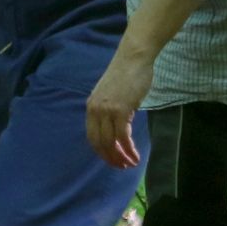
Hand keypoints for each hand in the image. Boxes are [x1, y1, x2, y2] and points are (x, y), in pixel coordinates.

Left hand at [86, 47, 153, 168]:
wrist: (133, 58)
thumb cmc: (126, 75)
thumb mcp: (111, 95)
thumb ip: (109, 111)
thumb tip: (116, 129)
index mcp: (91, 107)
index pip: (92, 137)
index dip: (102, 152)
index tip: (112, 160)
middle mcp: (95, 110)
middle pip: (99, 143)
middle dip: (111, 158)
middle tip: (122, 167)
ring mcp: (107, 110)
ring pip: (111, 142)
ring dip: (121, 157)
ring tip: (131, 164)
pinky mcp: (120, 110)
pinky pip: (123, 137)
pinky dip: (129, 149)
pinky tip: (135, 155)